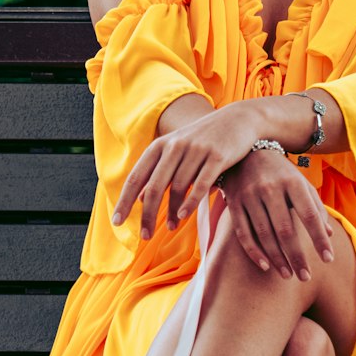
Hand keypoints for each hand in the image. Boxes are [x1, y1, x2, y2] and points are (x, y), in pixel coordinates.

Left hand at [111, 101, 267, 240]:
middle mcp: (175, 146)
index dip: (124, 201)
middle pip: (154, 187)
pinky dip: (190, 202)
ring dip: (171, 212)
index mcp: (160, 146)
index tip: (116, 222)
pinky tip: (184, 216)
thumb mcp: (176, 151)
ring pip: (177, 188)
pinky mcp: (217, 156)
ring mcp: (196, 150)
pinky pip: (200, 184)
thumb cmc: (203, 140)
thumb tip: (138, 198)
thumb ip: (157, 172)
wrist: (239, 119)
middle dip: (147, 214)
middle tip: (145, 236)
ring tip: (170, 227)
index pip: (136, 177)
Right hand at [218, 152, 334, 279]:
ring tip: (289, 275)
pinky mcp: (234, 202)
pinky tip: (265, 266)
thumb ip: (315, 206)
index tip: (328, 259)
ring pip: (264, 234)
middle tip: (306, 277)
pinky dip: (254, 252)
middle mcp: (271, 188)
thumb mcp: (301, 182)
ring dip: (278, 259)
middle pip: (286, 230)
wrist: (247, 151)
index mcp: (293, 182)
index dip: (319, 239)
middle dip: (297, 256)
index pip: (310, 215)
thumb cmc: (281, 172)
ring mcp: (250, 195)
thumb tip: (329, 234)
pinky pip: (243, 233)